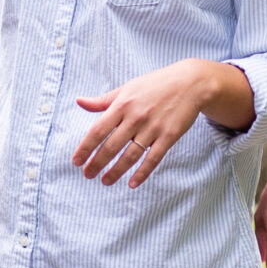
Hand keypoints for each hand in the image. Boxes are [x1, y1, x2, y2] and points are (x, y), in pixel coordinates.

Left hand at [72, 59, 235, 187]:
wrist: (190, 83)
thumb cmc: (154, 85)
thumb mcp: (127, 88)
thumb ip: (103, 100)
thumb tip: (79, 102)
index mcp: (122, 104)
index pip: (98, 130)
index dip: (85, 147)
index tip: (76, 161)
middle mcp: (135, 117)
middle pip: (111, 146)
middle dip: (97, 163)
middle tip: (87, 175)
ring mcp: (153, 128)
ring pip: (130, 155)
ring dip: (116, 171)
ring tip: (105, 181)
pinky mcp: (169, 136)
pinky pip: (153, 158)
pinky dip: (142, 173)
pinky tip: (132, 183)